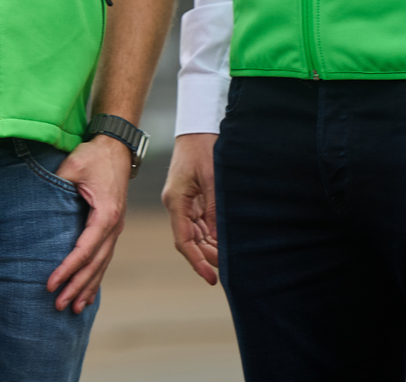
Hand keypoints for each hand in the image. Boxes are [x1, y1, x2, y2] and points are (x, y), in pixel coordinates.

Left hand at [45, 135, 130, 312]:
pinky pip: (104, 257)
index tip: (51, 283)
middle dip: (77, 286)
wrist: (117, 147)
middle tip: (59, 305)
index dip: (67, 269)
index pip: (84, 250)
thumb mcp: (73, 165)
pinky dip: (95, 276)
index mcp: (106, 214)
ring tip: (74, 308)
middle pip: (95, 264)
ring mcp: (115, 229)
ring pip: (102, 265)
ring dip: (88, 287)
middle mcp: (114, 226)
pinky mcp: (112, 228)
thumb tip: (37, 201)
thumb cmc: (94, 155)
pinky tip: (88, 291)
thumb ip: (57, 184)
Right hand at [161, 132, 218, 284]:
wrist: (198, 127)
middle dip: (207, 256)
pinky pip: (200, 223)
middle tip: (229, 268)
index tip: (212, 278)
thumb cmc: (204, 148)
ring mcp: (183, 202)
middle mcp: (176, 205)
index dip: (198, 261)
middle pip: (190, 240)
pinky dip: (212, 234)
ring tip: (229, 258)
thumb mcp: (212, 178)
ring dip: (210, 246)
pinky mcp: (191, 198)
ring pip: (196, 234)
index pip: (184, 241)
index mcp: (176, 201)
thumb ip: (215, 208)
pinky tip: (224, 241)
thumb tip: (221, 237)